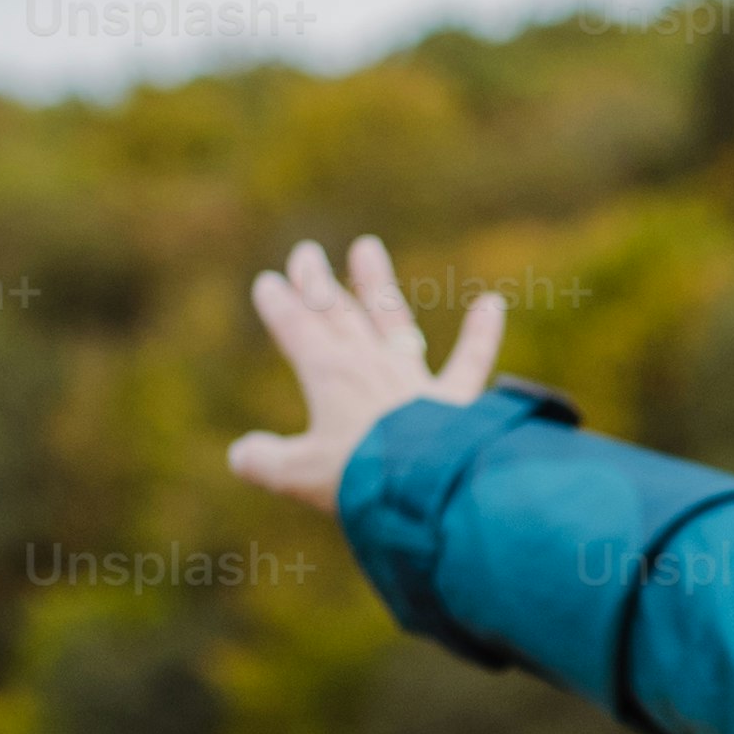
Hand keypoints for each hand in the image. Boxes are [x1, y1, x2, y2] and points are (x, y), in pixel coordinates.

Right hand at [224, 236, 503, 534]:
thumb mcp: (299, 476)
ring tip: (368, 248)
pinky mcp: (456, 399)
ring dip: (378, 285)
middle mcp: (370, 365)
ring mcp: (413, 378)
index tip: (268, 283)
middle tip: (306, 253)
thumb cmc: (359, 478)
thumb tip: (241, 455)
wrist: (427, 485)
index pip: (297, 330)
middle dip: (318, 284)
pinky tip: (492, 304)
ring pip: (392, 320)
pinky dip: (482, 334)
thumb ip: (267, 462)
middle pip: (339, 314)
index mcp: (328, 375)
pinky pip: (471, 360)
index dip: (280, 306)